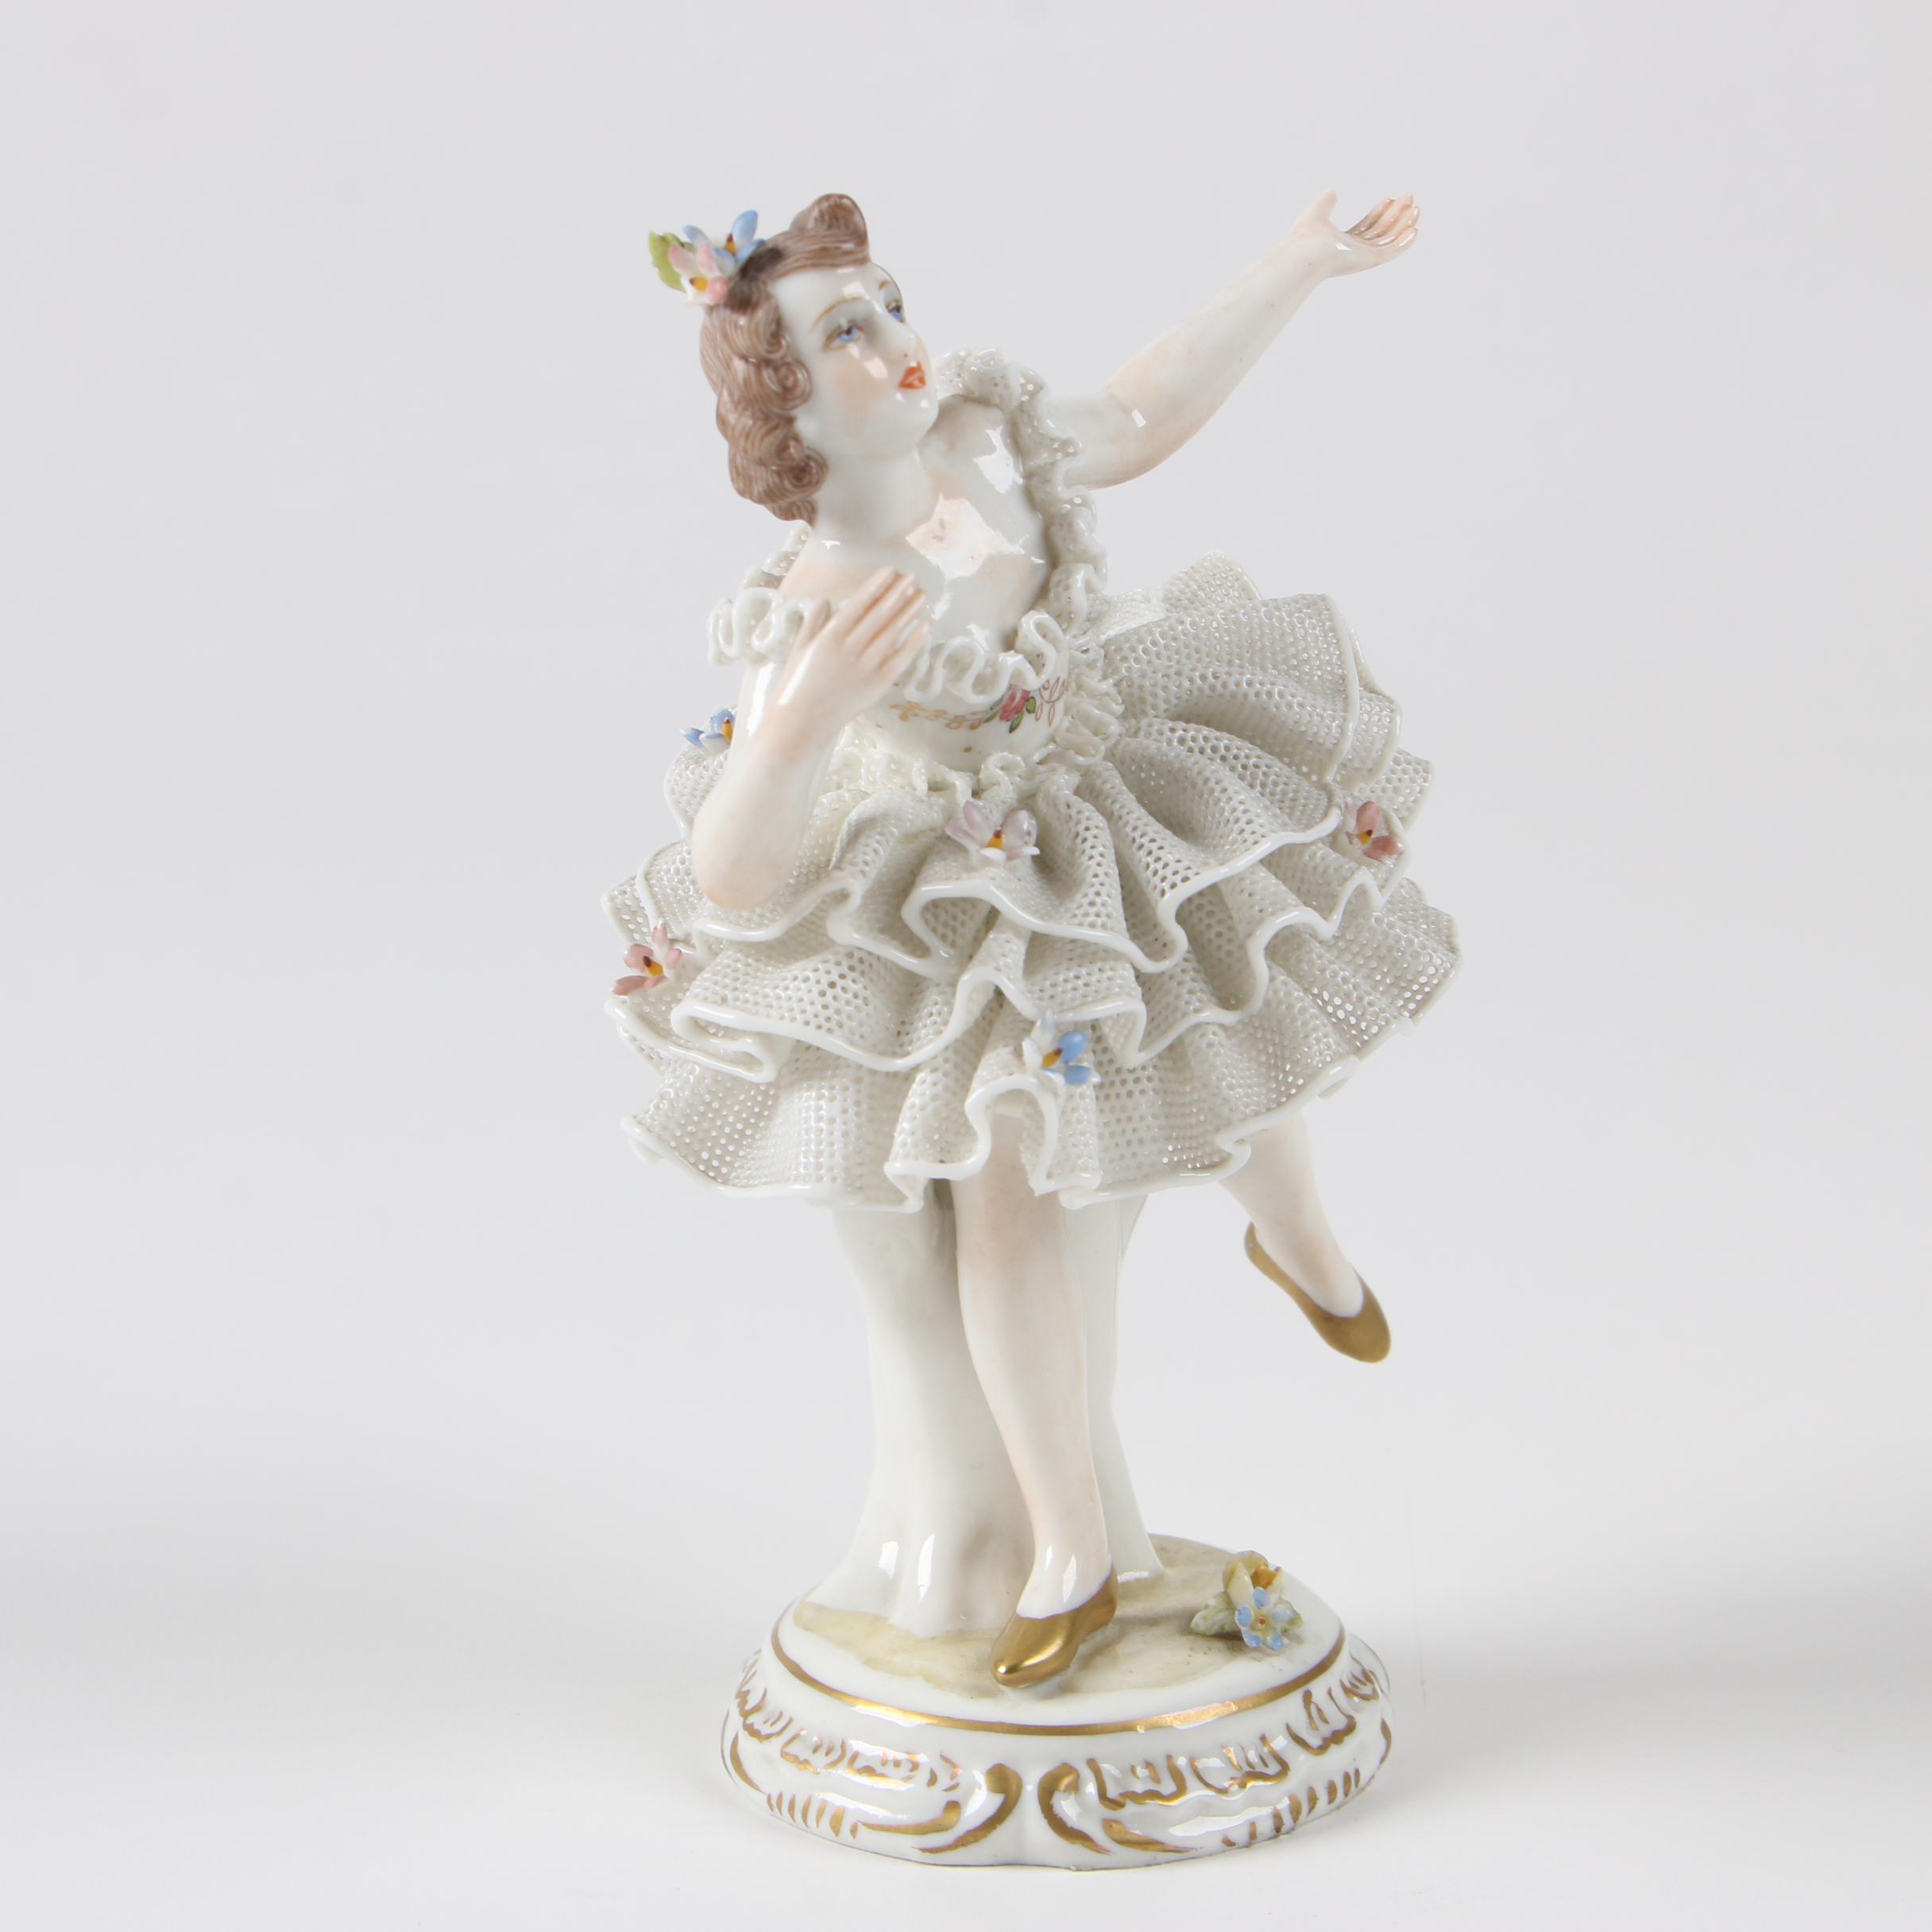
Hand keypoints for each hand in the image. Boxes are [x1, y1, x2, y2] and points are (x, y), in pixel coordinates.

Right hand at [771, 568, 930, 738]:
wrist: (801, 723)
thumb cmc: (796, 684)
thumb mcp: (799, 649)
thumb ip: (813, 622)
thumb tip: (826, 599)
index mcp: (828, 637)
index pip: (859, 604)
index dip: (877, 586)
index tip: (891, 570)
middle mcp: (849, 649)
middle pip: (880, 615)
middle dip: (898, 593)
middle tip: (913, 575)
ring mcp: (865, 668)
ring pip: (892, 633)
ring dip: (909, 611)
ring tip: (923, 594)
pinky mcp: (877, 685)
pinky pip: (900, 659)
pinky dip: (914, 641)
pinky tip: (925, 625)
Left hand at [1291, 191, 1419, 276]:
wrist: (1305, 253)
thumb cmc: (1304, 238)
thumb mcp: (1316, 213)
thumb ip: (1325, 203)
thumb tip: (1332, 192)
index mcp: (1342, 244)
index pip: (1366, 227)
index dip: (1379, 213)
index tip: (1389, 198)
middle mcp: (1354, 253)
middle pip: (1380, 232)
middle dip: (1396, 215)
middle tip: (1409, 199)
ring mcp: (1362, 258)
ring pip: (1389, 240)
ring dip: (1403, 225)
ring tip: (1416, 209)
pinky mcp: (1368, 261)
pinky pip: (1391, 251)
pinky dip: (1403, 242)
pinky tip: (1414, 230)